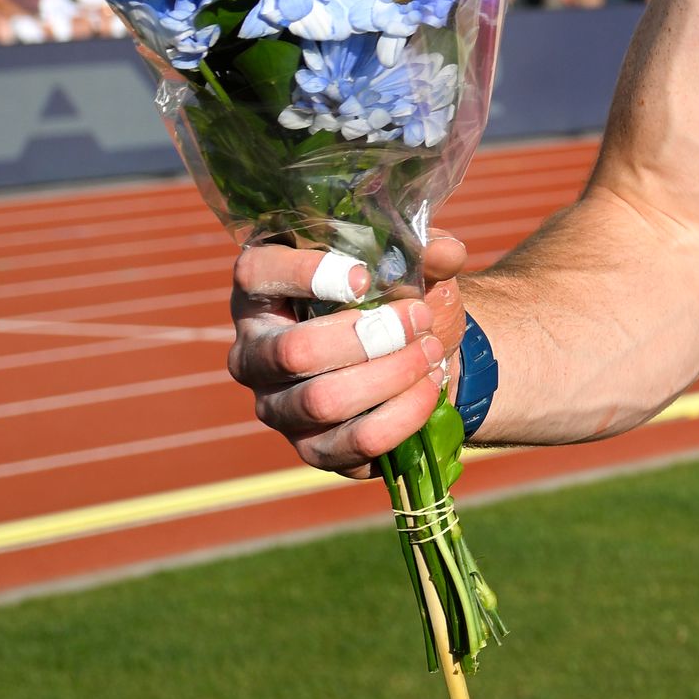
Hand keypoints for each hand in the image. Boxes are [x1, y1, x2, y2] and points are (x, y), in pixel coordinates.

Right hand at [227, 227, 469, 475]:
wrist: (422, 358)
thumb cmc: (399, 301)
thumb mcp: (412, 265)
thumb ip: (427, 250)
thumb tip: (444, 253)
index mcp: (263, 290)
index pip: (256, 274)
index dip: (307, 274)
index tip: (364, 278)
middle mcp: (254, 351)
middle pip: (295, 351)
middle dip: (371, 336)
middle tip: (418, 318)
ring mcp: (276, 405)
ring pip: (324, 400)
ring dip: (392, 375)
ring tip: (431, 352)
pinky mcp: (311, 448)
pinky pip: (355, 441)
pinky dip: (403, 414)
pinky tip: (430, 387)